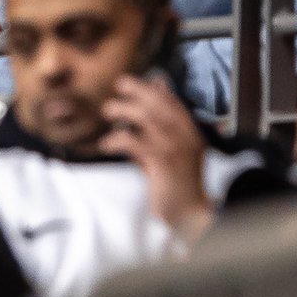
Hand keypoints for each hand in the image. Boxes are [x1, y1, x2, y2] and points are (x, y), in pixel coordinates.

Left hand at [99, 74, 213, 244]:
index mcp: (191, 131)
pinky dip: (115, 140)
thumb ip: (161, 126)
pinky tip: (106, 144)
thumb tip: (147, 104)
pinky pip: (133, 142)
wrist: (187, 214)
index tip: (131, 82)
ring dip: (123, 109)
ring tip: (108, 111)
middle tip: (119, 85)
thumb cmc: (175, 181)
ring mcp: (175, 148)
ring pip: (145, 117)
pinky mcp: (161, 162)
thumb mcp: (173, 150)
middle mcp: (186, 136)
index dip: (152, 88)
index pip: (172, 101)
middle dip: (137, 89)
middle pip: (158, 103)